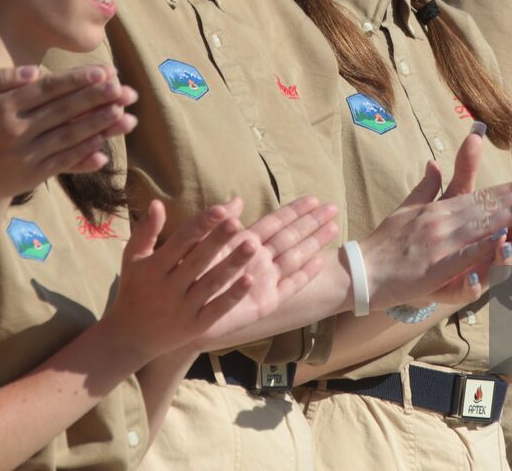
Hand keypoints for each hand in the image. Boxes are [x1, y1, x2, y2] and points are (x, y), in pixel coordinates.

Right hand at [0, 65, 138, 205]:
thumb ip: (2, 79)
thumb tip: (34, 70)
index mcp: (4, 107)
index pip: (49, 89)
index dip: (78, 80)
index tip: (103, 72)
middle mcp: (16, 129)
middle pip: (64, 110)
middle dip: (97, 98)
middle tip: (122, 88)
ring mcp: (25, 154)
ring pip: (68, 135)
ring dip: (97, 124)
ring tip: (121, 112)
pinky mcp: (32, 174)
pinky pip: (63, 161)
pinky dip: (84, 152)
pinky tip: (103, 143)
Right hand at [101, 198, 254, 362]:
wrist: (128, 338)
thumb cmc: (133, 289)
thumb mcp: (133, 259)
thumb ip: (146, 231)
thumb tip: (157, 202)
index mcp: (153, 268)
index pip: (180, 241)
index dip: (201, 225)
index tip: (220, 209)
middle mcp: (168, 288)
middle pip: (197, 260)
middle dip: (217, 241)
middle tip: (237, 222)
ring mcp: (182, 308)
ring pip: (211, 284)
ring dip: (232, 264)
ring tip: (253, 245)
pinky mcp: (195, 326)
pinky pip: (216, 309)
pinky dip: (232, 296)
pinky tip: (250, 280)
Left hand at [193, 196, 340, 350]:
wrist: (177, 314)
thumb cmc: (186, 278)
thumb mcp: (198, 247)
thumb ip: (217, 226)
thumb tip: (235, 200)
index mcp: (244, 243)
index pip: (275, 222)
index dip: (294, 210)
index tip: (314, 198)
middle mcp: (258, 260)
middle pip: (290, 236)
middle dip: (312, 222)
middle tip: (334, 207)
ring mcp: (264, 281)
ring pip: (294, 257)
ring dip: (313, 243)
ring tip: (333, 228)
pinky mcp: (264, 304)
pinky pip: (288, 288)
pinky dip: (304, 276)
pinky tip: (319, 263)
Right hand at [360, 126, 511, 307]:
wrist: (362, 269)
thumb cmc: (384, 243)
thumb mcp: (405, 209)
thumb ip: (425, 187)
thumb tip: (433, 162)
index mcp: (438, 209)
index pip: (479, 195)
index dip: (508, 188)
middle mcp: (442, 220)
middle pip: (486, 206)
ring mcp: (439, 242)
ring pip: (481, 226)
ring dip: (510, 215)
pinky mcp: (434, 265)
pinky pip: (464, 255)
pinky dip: (483, 247)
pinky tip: (503, 240)